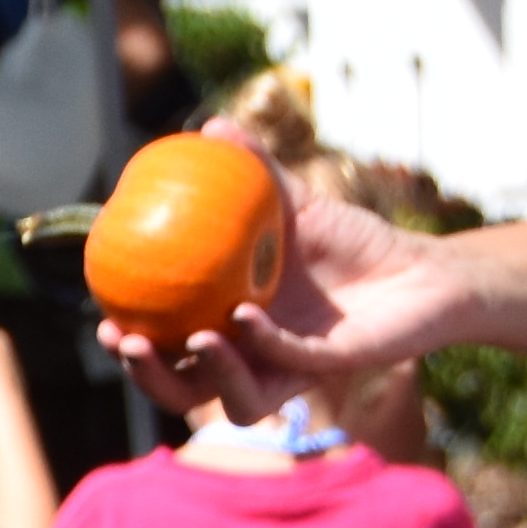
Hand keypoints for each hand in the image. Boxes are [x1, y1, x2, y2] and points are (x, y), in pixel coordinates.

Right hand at [101, 180, 477, 421]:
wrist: (423, 269)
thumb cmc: (356, 242)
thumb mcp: (298, 202)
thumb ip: (255, 172)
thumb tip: (210, 128)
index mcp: (232, 327)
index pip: (168, 349)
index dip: (130, 344)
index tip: (103, 316)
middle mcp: (254, 358)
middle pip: (184, 388)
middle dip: (147, 375)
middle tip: (124, 339)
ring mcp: (289, 369)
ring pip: (231, 399)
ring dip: (202, 374)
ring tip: (189, 338)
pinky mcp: (325, 371)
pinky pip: (282, 365)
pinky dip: (260, 345)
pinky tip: (244, 316)